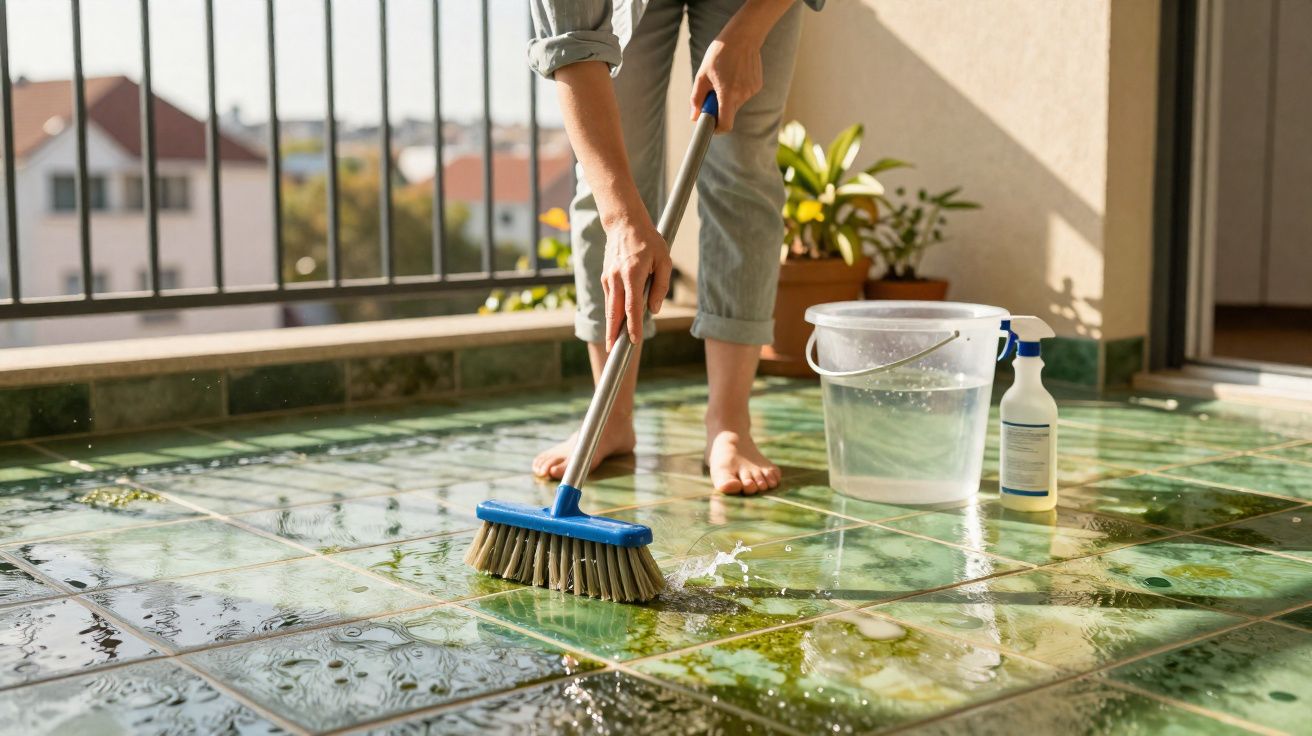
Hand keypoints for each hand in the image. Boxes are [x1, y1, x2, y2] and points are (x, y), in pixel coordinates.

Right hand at [601, 218, 671, 348]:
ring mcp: (608, 278)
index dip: (633, 326)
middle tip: (612, 352)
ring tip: (612, 344)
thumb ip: (661, 286)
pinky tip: (614, 324)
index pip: (633, 306)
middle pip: (614, 312)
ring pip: (609, 307)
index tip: (634, 341)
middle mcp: (617, 278)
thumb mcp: (664, 260)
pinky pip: (609, 299)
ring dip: (610, 326)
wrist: (624, 223)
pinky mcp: (605, 277)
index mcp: (633, 274)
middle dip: (613, 333)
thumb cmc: (649, 241)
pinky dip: (611, 313)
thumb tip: (654, 309)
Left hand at [689, 28, 763, 131]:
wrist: (743, 36)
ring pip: (736, 104)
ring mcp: (752, 90)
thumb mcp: (702, 74)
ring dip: (728, 97)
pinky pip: (743, 95)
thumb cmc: (720, 53)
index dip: (717, 128)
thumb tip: (694, 117)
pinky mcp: (757, 85)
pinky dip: (737, 90)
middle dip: (719, 108)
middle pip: (729, 113)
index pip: (725, 124)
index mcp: (728, 93)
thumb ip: (697, 98)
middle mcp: (742, 94)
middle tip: (712, 91)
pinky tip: (735, 73)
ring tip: (725, 76)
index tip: (710, 125)